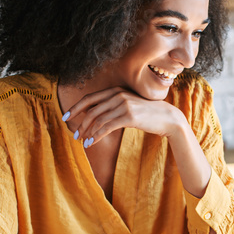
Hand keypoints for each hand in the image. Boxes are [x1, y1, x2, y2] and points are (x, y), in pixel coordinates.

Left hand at [64, 86, 186, 147]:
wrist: (167, 117)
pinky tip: (91, 143)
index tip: (65, 116)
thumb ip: (112, 106)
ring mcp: (124, 105)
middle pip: (91, 110)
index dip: (75, 107)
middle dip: (80, 123)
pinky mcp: (129, 116)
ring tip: (83, 141)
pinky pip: (107, 127)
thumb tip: (92, 114)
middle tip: (75, 134)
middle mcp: (118, 95)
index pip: (90, 98)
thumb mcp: (128, 105)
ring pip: (98, 120)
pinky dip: (96, 136)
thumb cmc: (147, 114)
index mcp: (116, 90)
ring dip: (87, 132)